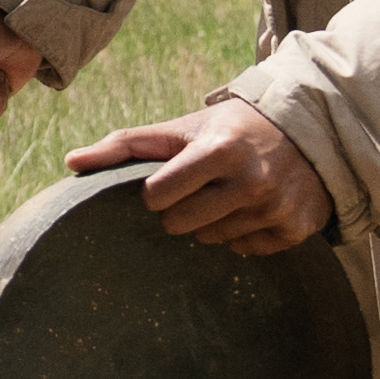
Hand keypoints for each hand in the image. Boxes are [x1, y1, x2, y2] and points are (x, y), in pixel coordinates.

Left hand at [73, 92, 336, 253]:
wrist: (308, 129)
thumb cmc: (229, 129)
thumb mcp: (181, 128)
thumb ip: (126, 144)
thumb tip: (70, 162)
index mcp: (219, 150)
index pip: (158, 195)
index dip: (154, 193)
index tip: (165, 183)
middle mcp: (252, 180)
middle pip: (181, 225)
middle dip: (179, 212)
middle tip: (196, 192)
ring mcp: (277, 207)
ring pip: (214, 240)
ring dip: (211, 223)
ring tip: (226, 196)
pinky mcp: (297, 229)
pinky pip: (247, 250)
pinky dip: (243, 235)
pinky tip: (251, 210)